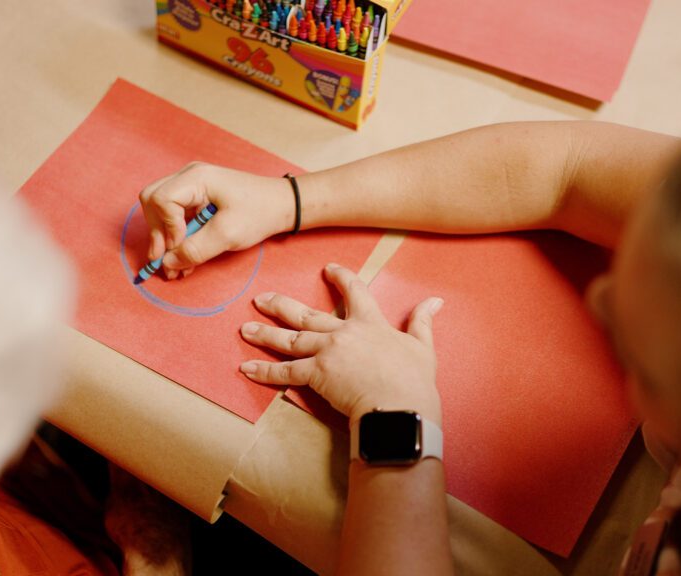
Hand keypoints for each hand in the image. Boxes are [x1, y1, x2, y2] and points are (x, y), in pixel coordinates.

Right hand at [139, 162, 293, 278]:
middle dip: (157, 232)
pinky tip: (183, 257)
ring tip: (175, 266)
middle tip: (165, 261)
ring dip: (164, 238)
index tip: (180, 247)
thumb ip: (195, 250)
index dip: (166, 227)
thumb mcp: (228, 235)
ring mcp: (190, 185)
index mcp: (197, 178)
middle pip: (152, 200)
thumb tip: (167, 265)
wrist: (281, 205)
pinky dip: (175, 236)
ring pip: (158, 209)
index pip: (161, 199)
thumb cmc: (259, 212)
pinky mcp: (194, 197)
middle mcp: (189, 176)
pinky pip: (173, 215)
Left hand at [239, 263, 443, 424]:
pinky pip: (284, 372)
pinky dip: (264, 371)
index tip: (328, 269)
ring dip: (265, 334)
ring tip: (245, 329)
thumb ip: (422, 321)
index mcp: (370, 323)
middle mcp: (343, 332)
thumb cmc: (414, 380)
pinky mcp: (317, 374)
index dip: (340, 278)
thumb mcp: (423, 347)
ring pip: (289, 340)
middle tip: (260, 299)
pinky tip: (246, 367)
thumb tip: (435, 301)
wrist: (399, 406)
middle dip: (280, 305)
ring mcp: (327, 352)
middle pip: (306, 314)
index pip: (354, 291)